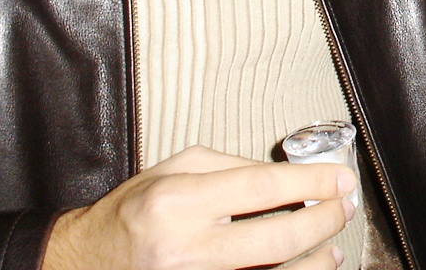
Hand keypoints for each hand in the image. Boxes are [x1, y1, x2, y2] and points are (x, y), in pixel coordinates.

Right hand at [43, 145, 354, 269]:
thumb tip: (284, 179)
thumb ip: (228, 167)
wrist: (81, 265)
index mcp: (177, 201)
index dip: (311, 185)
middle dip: (322, 222)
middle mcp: (184, 247)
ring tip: (333, 246)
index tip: (341, 180)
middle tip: (345, 208)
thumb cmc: (130, 214)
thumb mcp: (170, 171)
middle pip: (276, 237)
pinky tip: (305, 269)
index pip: (261, 188)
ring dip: (313, 262)